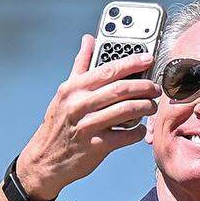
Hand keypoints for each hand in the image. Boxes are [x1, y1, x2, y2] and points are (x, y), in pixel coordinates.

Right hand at [15, 36, 159, 197]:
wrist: (44, 160)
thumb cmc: (58, 124)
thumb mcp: (65, 93)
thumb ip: (80, 65)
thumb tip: (88, 40)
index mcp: (72, 89)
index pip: (107, 70)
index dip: (132, 63)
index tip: (148, 59)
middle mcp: (78, 105)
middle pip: (120, 89)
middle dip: (144, 86)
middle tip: (155, 88)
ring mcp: (87, 126)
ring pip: (126, 111)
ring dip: (145, 107)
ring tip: (151, 106)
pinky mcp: (96, 147)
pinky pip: (126, 136)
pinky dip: (137, 131)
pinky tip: (139, 129)